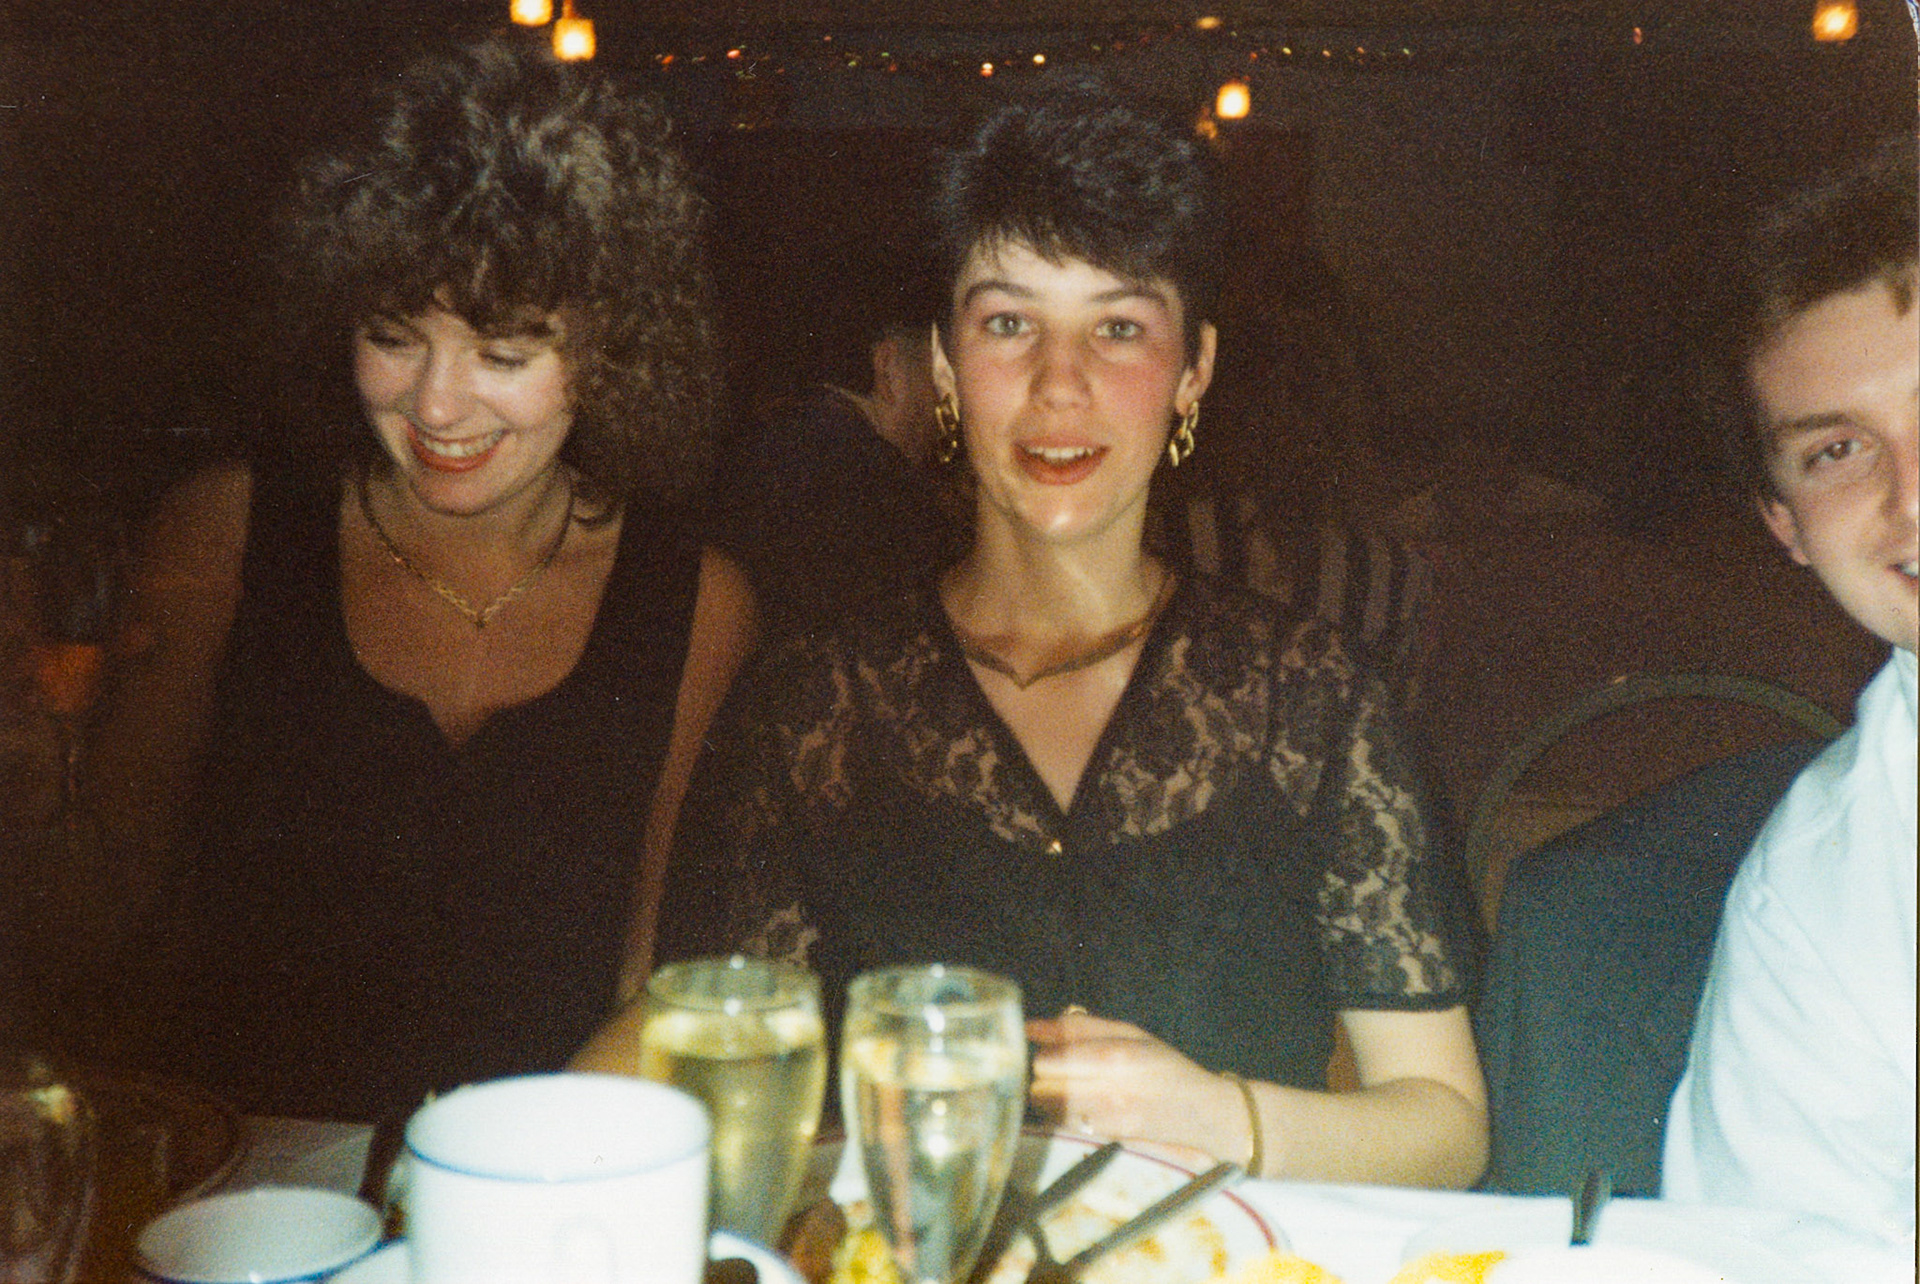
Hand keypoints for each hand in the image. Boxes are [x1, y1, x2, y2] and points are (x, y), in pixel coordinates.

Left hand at [1026, 1010, 1246, 1161]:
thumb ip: (1076, 1028)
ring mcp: (1108, 1124)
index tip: (1053, 1053)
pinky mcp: (1106, 1144)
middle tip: (1063, 1072)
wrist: (1202, 1113)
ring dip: (1052, 1100)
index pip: (1050, 1062)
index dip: (1045, 1056)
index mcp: (1116, 1058)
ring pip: (1049, 1111)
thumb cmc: (1164, 1066)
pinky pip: (1064, 1128)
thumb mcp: (1129, 1033)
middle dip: (1045, 1078)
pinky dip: (1065, 1118)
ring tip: (1075, 1091)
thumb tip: (1030, 1027)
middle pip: (1042, 1088)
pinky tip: (1084, 1111)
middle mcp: (1110, 1094)